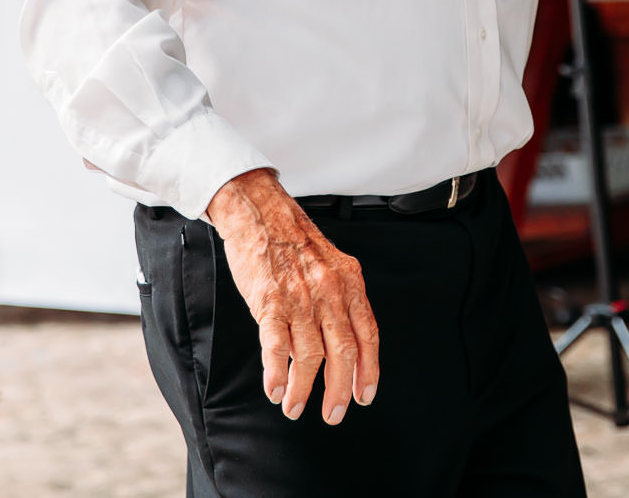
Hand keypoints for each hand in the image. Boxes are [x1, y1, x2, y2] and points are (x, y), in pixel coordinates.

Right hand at [207, 169, 379, 424]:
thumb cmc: (294, 242)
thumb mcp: (331, 265)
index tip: (365, 395)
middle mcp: (328, 291)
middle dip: (340, 389)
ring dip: (303, 389)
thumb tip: (343, 345)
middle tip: (334, 414)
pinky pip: (275, 344)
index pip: (367, 334)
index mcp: (348, 282)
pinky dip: (277, 373)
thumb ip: (340, 301)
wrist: (260, 213)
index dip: (369, 369)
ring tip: (295, 408)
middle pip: (342, 351)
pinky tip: (276, 390)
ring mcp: (299, 297)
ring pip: (308, 355)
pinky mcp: (268, 301)